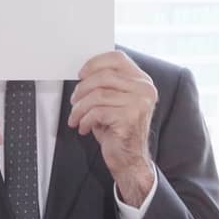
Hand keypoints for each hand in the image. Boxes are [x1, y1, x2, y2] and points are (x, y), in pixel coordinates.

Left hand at [67, 51, 156, 204]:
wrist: (129, 160)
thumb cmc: (118, 130)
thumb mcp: (114, 102)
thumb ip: (106, 85)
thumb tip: (84, 74)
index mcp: (142, 81)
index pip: (118, 59)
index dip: (95, 63)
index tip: (81, 75)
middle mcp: (144, 90)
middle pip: (104, 76)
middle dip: (82, 89)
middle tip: (74, 101)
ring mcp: (139, 103)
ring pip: (97, 95)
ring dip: (80, 107)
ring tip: (76, 117)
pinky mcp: (130, 118)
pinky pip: (97, 112)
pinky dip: (85, 120)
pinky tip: (84, 127)